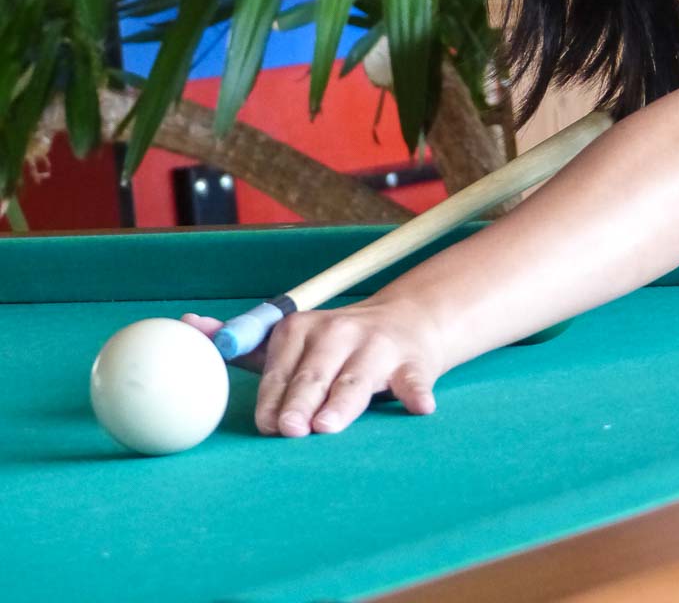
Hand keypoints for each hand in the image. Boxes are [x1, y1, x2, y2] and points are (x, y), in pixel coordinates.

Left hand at [181, 298, 442, 436]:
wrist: (406, 323)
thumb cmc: (334, 345)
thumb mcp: (289, 338)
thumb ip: (241, 341)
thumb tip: (184, 327)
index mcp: (303, 328)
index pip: (282, 368)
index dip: (274, 397)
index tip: (268, 424)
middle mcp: (340, 332)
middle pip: (316, 373)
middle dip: (301, 401)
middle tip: (290, 429)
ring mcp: (378, 348)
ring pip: (357, 380)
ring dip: (343, 402)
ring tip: (329, 425)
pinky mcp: (412, 363)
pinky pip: (413, 381)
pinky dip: (416, 393)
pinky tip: (420, 407)